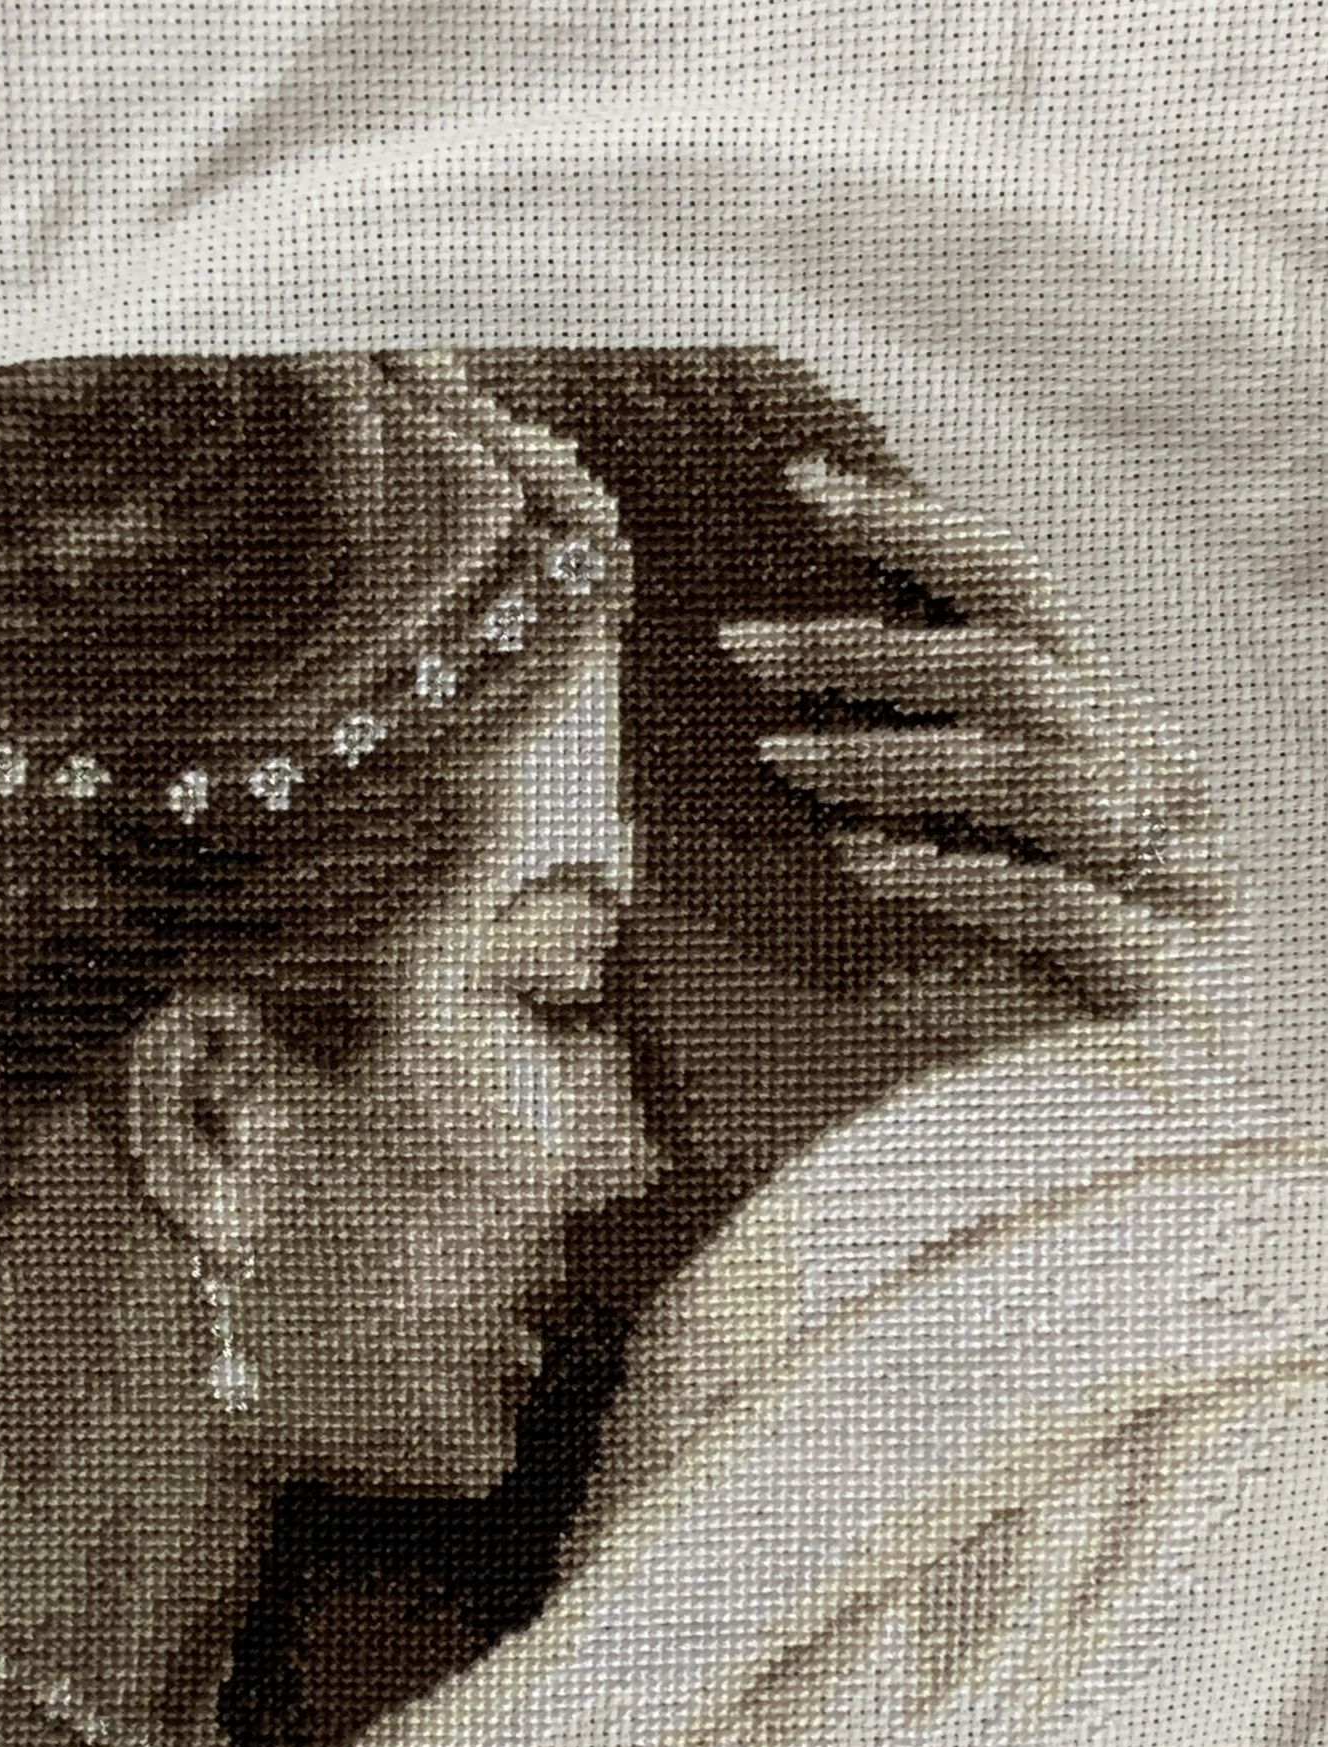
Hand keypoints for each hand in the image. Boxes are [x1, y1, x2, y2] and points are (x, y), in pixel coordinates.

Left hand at [719, 460, 1231, 1010]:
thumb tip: (794, 701)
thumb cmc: (1030, 967)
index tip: (802, 482)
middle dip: (865, 645)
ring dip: (885, 757)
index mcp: (1106, 728)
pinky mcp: (1145, 975)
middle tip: (738, 645)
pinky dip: (949, 873)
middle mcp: (1142, 780)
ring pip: (1026, 771)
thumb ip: (928, 759)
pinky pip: (1051, 901)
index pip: (1015, 591)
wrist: (1138, 1115)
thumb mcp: (990, 840)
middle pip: (1010, 669)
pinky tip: (858, 864)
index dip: (914, 527)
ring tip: (775, 759)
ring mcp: (1157, 876)